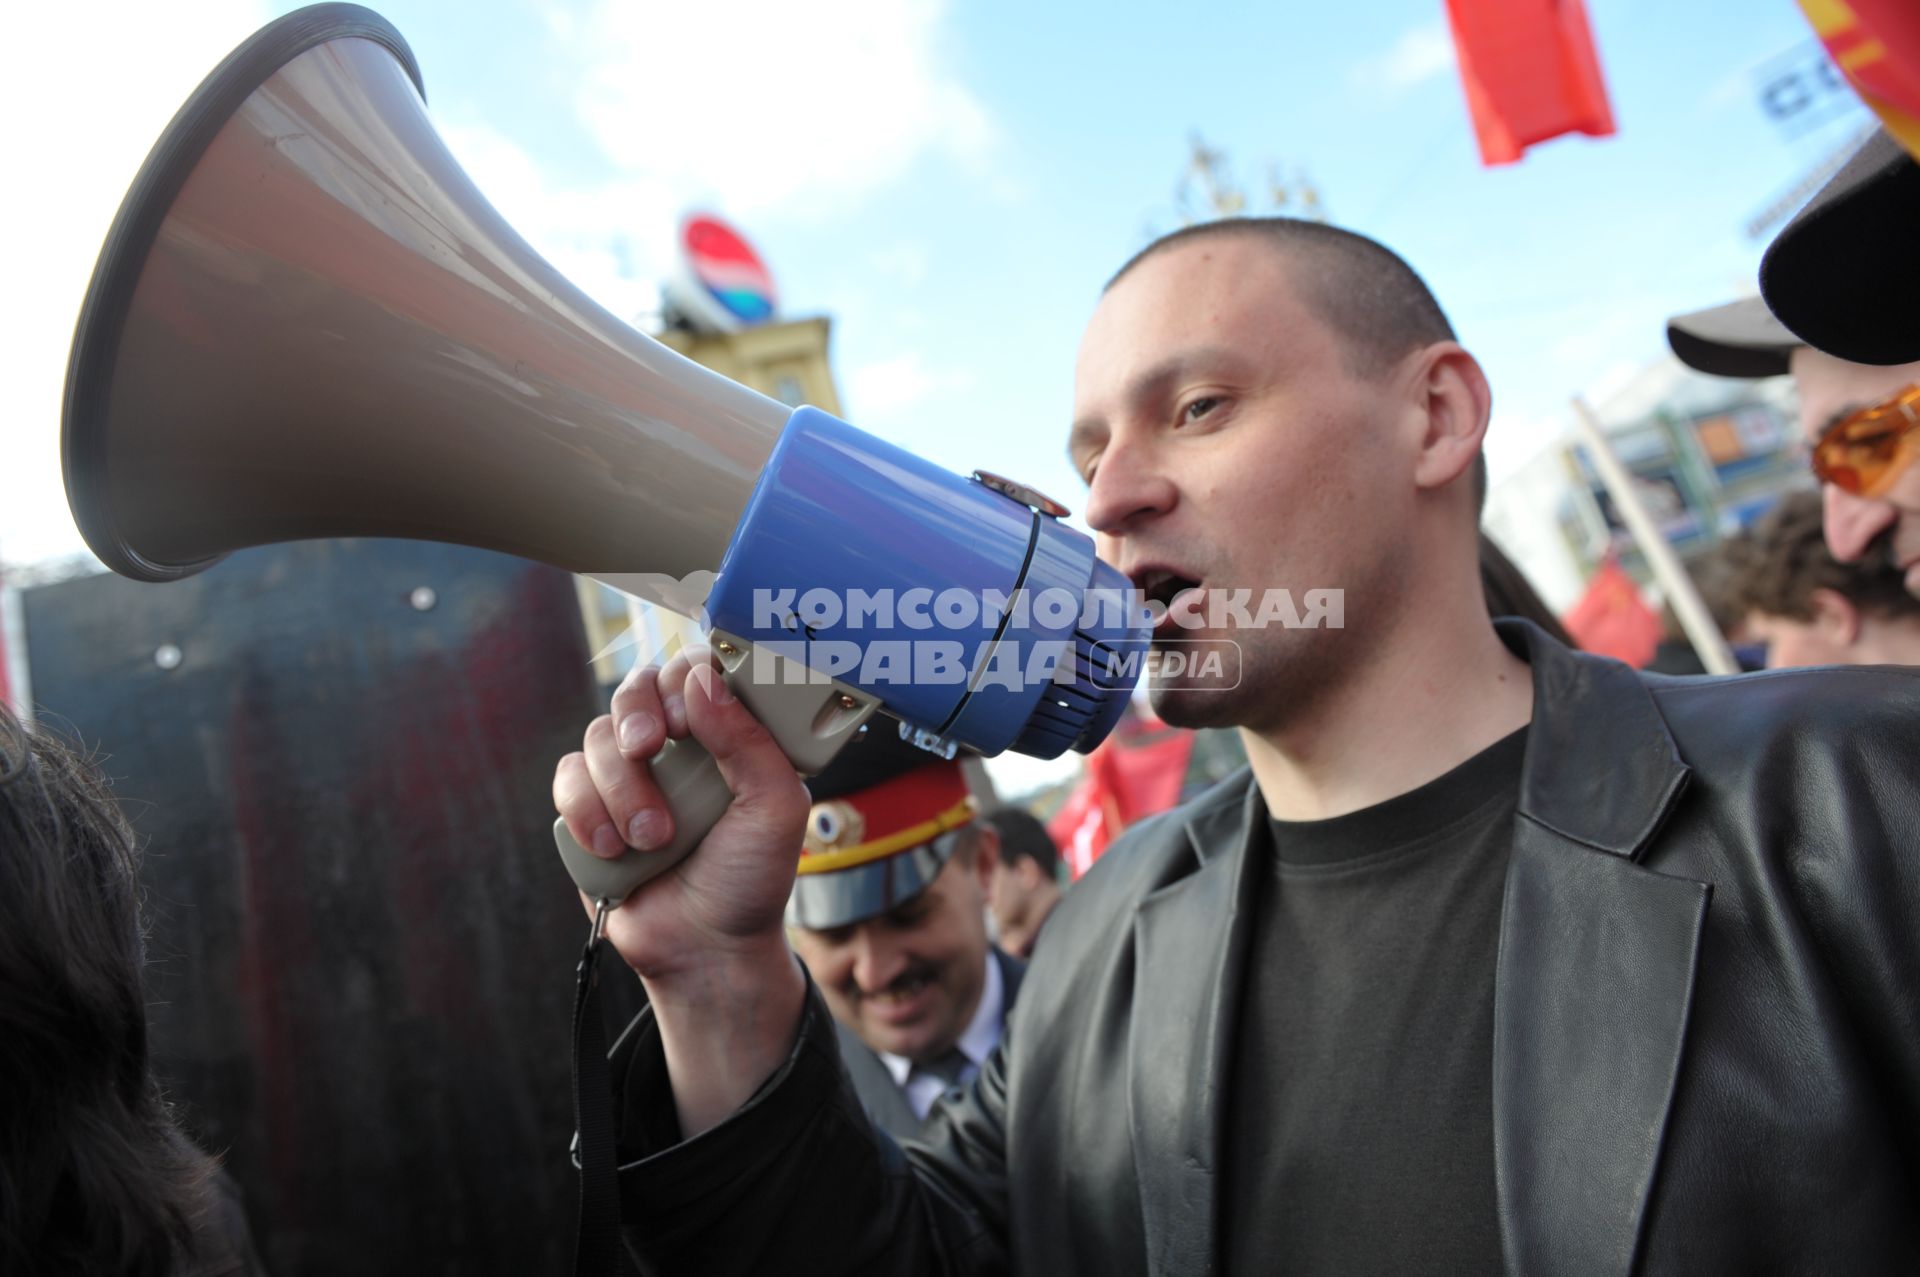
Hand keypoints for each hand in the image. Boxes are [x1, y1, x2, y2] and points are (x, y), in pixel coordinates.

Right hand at [553, 644, 810, 982]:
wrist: (704, 951)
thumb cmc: (750, 880)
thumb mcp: (775, 810)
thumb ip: (750, 742)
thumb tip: (703, 681)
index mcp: (729, 734)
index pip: (697, 670)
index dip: (683, 679)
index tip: (687, 719)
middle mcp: (678, 746)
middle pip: (637, 687)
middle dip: (637, 715)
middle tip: (649, 750)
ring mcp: (631, 774)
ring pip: (598, 736)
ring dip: (621, 788)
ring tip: (652, 840)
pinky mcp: (591, 807)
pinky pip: (566, 779)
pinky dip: (585, 811)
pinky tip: (613, 849)